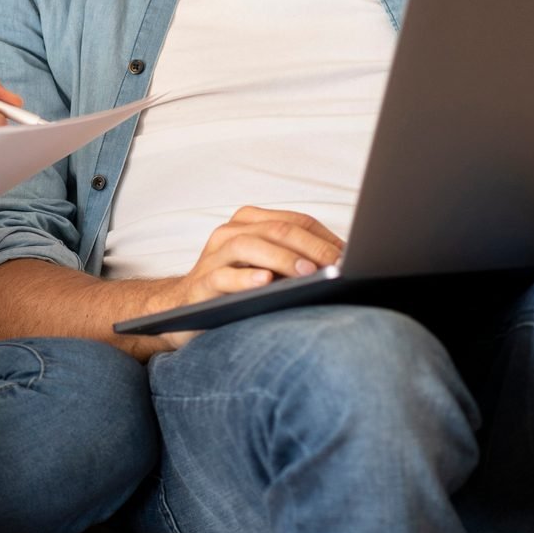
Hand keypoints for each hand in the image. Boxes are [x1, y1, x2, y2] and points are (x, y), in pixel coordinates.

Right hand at [139, 207, 345, 348]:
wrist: (183, 310)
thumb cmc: (237, 289)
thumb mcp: (268, 269)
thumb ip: (296, 261)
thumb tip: (344, 265)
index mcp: (250, 222)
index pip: (295, 221)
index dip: (324, 237)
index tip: (350, 256)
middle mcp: (230, 233)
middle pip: (276, 230)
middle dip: (310, 246)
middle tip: (336, 265)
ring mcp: (213, 256)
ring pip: (248, 246)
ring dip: (282, 258)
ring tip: (308, 272)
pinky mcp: (201, 283)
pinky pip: (222, 277)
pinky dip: (245, 278)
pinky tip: (265, 282)